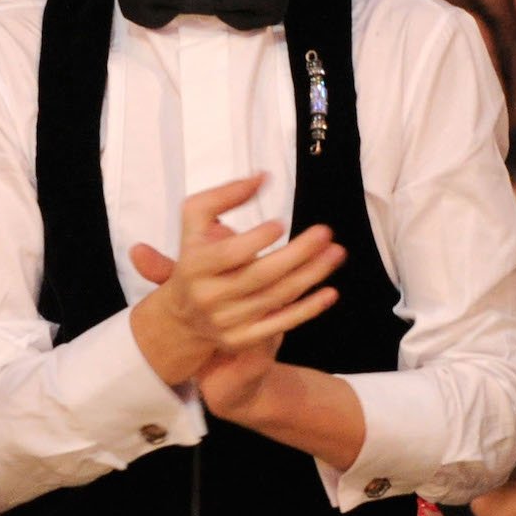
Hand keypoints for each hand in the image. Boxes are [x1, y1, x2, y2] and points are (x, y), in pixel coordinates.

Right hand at [129, 174, 344, 383]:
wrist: (180, 315)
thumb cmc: (194, 258)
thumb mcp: (194, 221)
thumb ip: (224, 196)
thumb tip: (262, 177)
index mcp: (195, 266)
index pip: (229, 254)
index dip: (256, 240)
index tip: (280, 224)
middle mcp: (209, 296)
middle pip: (260, 276)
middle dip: (297, 254)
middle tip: (324, 233)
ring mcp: (227, 321)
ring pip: (276, 298)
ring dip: (310, 275)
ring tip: (335, 254)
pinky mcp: (243, 338)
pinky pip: (280, 324)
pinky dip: (307, 309)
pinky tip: (329, 292)